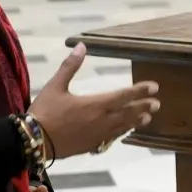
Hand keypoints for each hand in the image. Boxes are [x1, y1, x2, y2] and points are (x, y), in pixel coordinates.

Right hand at [29, 43, 160, 158]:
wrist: (34, 141)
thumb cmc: (45, 111)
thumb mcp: (56, 85)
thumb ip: (70, 66)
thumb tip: (81, 46)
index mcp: (95, 104)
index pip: (124, 96)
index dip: (140, 91)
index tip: (154, 87)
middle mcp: (101, 121)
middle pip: (128, 113)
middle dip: (143, 107)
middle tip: (157, 104)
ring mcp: (97, 135)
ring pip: (122, 127)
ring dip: (136, 121)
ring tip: (147, 118)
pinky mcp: (91, 145)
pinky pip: (111, 138)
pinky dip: (121, 133)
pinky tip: (124, 131)